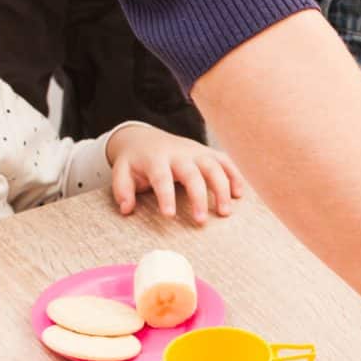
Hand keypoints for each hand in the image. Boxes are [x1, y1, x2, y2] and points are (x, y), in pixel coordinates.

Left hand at [107, 125, 244, 224]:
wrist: (145, 138)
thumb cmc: (136, 161)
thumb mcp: (122, 171)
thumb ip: (122, 189)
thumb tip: (127, 209)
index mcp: (156, 158)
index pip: (162, 177)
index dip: (166, 196)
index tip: (169, 215)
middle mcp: (179, 153)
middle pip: (192, 173)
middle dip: (198, 197)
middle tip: (201, 221)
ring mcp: (196, 151)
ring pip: (213, 166)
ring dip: (222, 188)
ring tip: (225, 212)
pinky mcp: (207, 153)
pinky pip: (225, 162)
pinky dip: (234, 176)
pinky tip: (239, 194)